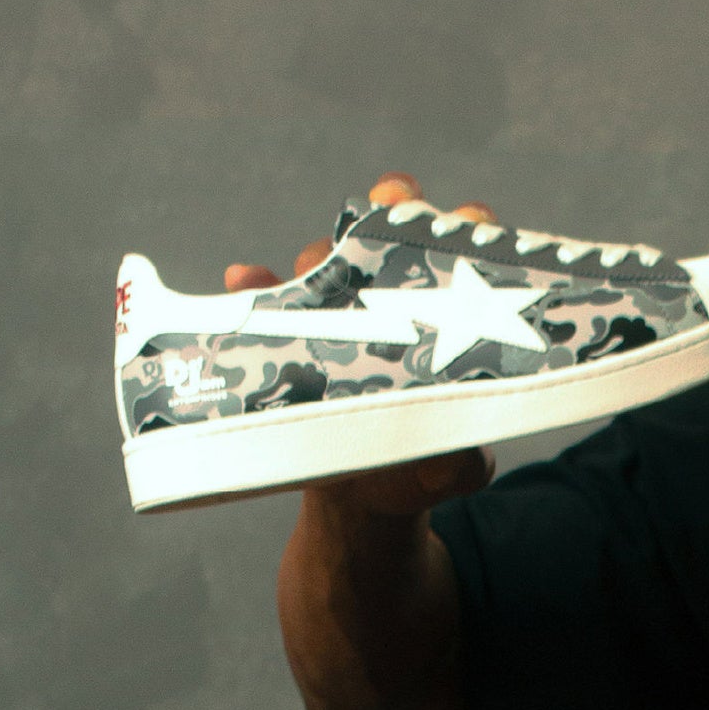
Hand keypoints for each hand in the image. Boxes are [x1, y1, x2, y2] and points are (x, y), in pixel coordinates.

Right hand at [227, 171, 495, 515]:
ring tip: (320, 267)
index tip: (464, 219)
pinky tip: (244, 279)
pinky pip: (258, 305)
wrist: (363, 503)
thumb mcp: (456, 468)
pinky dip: (250, 287)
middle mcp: (384, 302)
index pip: (456, 255)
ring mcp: (331, 318)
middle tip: (391, 206)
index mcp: (439, 317)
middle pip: (385, 238)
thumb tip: (448, 456)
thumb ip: (463, 462)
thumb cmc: (424, 468)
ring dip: (321, 257)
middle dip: (389, 211)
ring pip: (323, 264)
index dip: (462, 224)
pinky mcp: (283, 341)